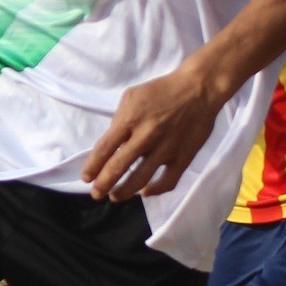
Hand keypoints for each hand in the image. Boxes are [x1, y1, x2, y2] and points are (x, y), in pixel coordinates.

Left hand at [82, 64, 225, 201]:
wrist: (199, 89)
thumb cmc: (162, 90)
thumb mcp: (132, 96)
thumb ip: (119, 119)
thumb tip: (111, 143)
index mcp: (130, 119)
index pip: (104, 149)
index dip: (92, 167)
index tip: (86, 178)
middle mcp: (145, 137)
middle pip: (117, 168)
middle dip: (102, 185)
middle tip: (96, 193)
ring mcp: (165, 149)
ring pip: (139, 180)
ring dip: (123, 192)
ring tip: (115, 196)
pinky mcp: (183, 158)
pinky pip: (167, 182)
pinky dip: (155, 190)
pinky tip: (145, 192)